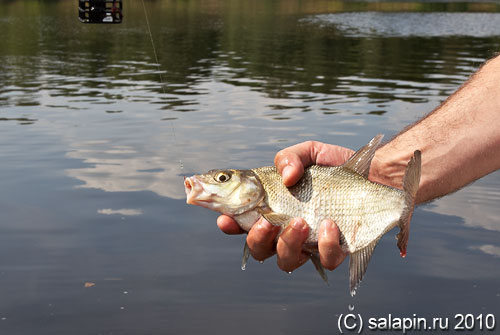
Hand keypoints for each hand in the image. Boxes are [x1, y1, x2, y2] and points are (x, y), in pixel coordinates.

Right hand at [217, 141, 353, 271]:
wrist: (376, 175)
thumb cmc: (337, 167)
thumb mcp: (309, 152)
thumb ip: (289, 158)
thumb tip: (286, 177)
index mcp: (274, 209)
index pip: (243, 222)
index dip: (230, 224)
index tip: (224, 218)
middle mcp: (287, 230)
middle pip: (259, 249)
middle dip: (257, 239)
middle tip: (267, 221)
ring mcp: (309, 244)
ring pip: (286, 261)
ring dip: (288, 244)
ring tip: (301, 222)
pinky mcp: (335, 251)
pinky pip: (324, 261)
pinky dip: (324, 245)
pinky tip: (330, 225)